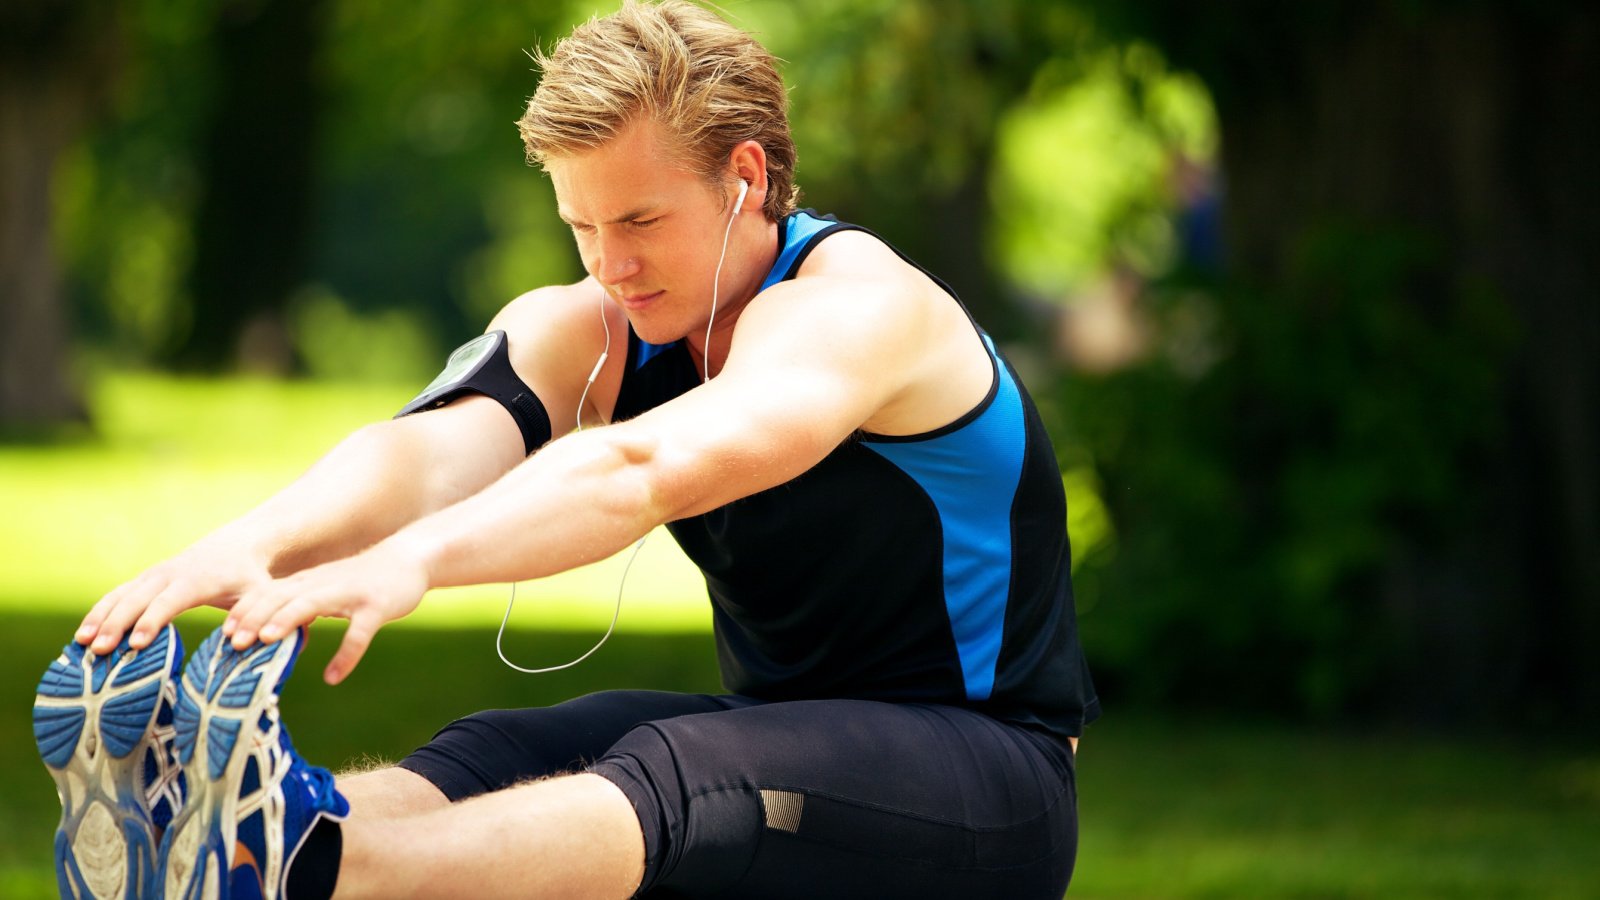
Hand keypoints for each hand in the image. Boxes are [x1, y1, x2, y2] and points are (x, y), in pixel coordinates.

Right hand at [77, 535, 271, 654]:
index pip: (170, 602)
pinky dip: (100, 611)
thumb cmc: (250, 578)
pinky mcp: (145, 579)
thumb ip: (258, 616)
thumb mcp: (260, 595)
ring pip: (121, 594)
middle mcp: (170, 575)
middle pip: (137, 599)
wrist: (236, 547)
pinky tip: (84, 634)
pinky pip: (117, 594)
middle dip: (116, 623)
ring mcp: (154, 575)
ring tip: (81, 643)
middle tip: (97, 649)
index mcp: (198, 581)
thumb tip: (248, 642)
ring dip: (100, 617)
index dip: (152, 622)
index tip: (136, 644)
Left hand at [222, 542, 428, 684]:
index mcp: (308, 582)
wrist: (408, 559)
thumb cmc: (361, 580)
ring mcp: (350, 594)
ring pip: (312, 604)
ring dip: (287, 621)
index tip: (225, 634)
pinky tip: (333, 676)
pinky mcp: (376, 607)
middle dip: (256, 618)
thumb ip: (299, 604)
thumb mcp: (325, 588)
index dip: (246, 611)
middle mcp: (323, 584)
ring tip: (268, 642)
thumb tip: (266, 632)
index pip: (269, 593)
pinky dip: (345, 655)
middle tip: (234, 643)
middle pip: (282, 598)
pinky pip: (359, 633)